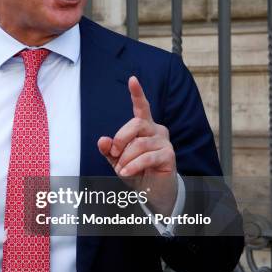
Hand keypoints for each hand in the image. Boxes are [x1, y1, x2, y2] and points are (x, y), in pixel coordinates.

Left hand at [97, 76, 177, 215]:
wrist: (152, 191)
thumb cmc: (136, 171)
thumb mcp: (118, 160)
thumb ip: (109, 149)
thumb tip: (102, 140)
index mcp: (144, 127)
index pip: (142, 107)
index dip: (137, 93)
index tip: (132, 79)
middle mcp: (156, 130)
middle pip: (136, 124)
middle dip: (120, 139)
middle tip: (114, 154)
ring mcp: (164, 142)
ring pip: (139, 144)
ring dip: (126, 158)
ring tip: (122, 169)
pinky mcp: (169, 155)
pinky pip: (146, 157)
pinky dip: (133, 166)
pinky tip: (125, 172)